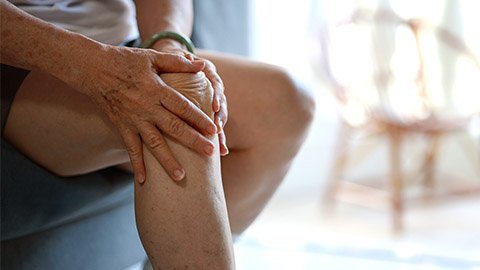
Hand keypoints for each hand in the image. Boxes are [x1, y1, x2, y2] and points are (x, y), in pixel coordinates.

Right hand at [70, 44, 217, 182]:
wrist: (93, 68)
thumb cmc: (126, 61)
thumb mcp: (152, 58)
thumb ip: (178, 62)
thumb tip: (201, 65)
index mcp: (157, 90)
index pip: (183, 106)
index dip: (199, 118)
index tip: (214, 130)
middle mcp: (147, 107)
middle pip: (173, 127)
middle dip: (193, 141)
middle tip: (210, 153)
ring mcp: (134, 120)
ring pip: (154, 143)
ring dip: (167, 160)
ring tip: (181, 176)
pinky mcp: (122, 127)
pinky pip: (130, 149)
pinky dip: (137, 165)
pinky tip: (143, 181)